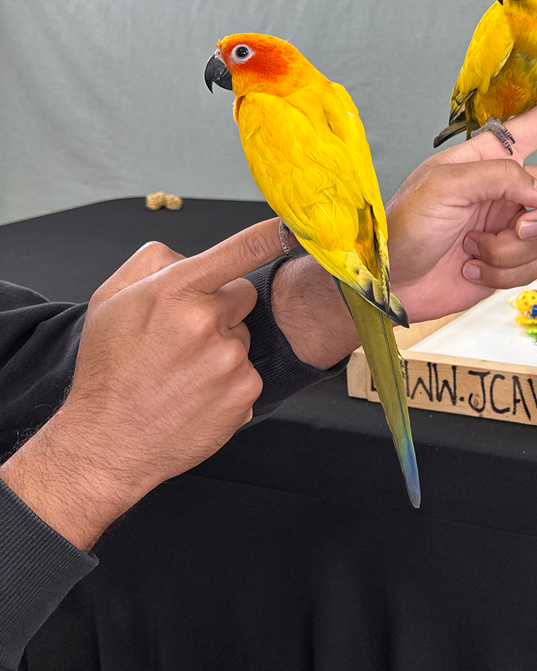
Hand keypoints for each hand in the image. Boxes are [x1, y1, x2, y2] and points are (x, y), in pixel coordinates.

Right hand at [0, 219, 286, 550]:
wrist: (107, 443)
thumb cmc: (109, 369)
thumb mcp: (110, 300)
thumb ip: (153, 263)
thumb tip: (191, 254)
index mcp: (175, 291)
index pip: (239, 251)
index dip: (272, 235)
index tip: (295, 227)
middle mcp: (208, 322)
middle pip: (243, 295)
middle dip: (221, 309)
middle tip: (184, 337)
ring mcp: (231, 360)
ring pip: (243, 336)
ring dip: (223, 348)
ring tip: (183, 372)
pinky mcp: (246, 393)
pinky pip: (247, 372)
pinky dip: (228, 382)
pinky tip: (196, 394)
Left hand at [272, 81, 536, 364]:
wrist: (389, 283)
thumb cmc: (402, 227)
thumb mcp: (445, 186)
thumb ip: (501, 178)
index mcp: (487, 159)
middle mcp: (503, 191)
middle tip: (518, 228)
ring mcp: (506, 227)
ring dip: (510, 250)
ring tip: (473, 249)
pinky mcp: (506, 262)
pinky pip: (533, 267)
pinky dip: (502, 275)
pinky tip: (471, 269)